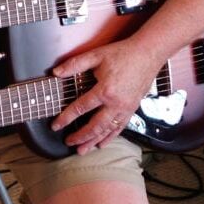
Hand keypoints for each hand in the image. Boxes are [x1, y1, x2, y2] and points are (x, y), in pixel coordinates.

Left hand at [49, 40, 157, 154]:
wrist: (147, 54)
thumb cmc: (122, 53)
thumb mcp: (96, 55)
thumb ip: (75, 64)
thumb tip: (56, 72)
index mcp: (105, 90)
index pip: (81, 108)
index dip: (66, 118)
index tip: (56, 125)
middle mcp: (116, 104)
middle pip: (95, 126)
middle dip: (80, 137)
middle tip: (68, 142)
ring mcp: (126, 108)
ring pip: (107, 131)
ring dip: (94, 142)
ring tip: (82, 150)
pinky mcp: (132, 109)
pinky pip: (120, 128)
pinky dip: (110, 137)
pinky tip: (102, 143)